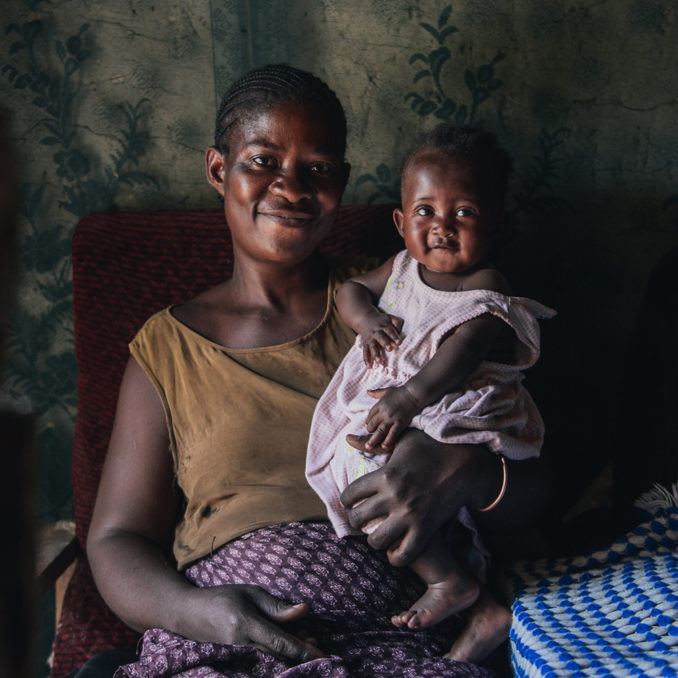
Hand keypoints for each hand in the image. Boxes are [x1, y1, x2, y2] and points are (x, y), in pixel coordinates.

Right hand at [185, 584, 323, 662]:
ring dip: (293, 651)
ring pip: (273, 655)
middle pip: (280, 653)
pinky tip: (290, 642)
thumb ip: (276, 606)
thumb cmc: (221, 597)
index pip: (280, 641)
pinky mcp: (238, 655)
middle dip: (302, 651)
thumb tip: (305, 611)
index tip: (323, 656)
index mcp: (245, 624)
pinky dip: (280, 651)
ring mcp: (239, 652)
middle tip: (321, 646)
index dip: (303, 650)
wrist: (188, 614)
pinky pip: (264, 654)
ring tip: (310, 641)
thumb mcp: (250, 593)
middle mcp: (242, 643)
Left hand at [339, 430, 496, 566]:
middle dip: (356, 519)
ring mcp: (409, 515)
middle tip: (363, 518)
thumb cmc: (431, 448)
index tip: (352, 501)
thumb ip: (374, 443)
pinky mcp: (425, 529)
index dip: (347, 500)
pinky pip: (402, 555)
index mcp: (385, 475)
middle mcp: (394, 497)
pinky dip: (396, 556)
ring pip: (375, 541)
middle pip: (357, 519)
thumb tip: (347, 438)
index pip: (349, 495)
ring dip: (374, 538)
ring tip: (379, 532)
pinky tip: (396, 547)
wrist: (465, 465)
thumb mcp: (403, 440)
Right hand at [356, 311, 402, 366]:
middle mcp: (377, 332)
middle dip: (385, 343)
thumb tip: (401, 331)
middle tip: (390, 349)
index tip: (399, 343)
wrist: (364, 318)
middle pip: (381, 338)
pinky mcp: (365, 344)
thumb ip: (397, 322)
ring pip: (373, 347)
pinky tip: (369, 366)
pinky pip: (365, 352)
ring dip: (376, 354)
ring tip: (379, 361)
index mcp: (384, 326)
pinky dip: (367, 359)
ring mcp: (370, 339)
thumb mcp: (389, 317)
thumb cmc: (381, 320)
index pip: (390, 331)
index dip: (395, 336)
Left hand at [361, 386, 420, 450]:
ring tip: (369, 447)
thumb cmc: (400, 392)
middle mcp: (384, 413)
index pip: (369, 416)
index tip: (369, 426)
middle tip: (370, 435)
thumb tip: (368, 392)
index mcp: (379, 405)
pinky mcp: (400, 423)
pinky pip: (392, 434)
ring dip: (373, 439)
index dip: (368, 422)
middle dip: (370, 431)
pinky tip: (385, 446)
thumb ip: (376, 393)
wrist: (413, 393)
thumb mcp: (386, 391)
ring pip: (380, 431)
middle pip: (372, 424)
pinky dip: (388, 440)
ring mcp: (391, 418)